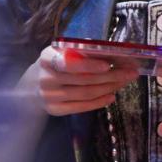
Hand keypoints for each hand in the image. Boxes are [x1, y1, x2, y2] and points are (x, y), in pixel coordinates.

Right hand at [15, 46, 138, 115]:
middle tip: (131, 72)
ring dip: (110, 87)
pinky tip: (112, 95)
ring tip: (125, 81)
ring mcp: (50, 97)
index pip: (69, 63)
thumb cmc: (53, 63)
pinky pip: (81, 107)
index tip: (109, 64)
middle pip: (84, 80)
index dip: (89, 65)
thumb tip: (111, 51)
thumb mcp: (59, 51)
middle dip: (111, 76)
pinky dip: (99, 102)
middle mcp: (46, 78)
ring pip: (86, 93)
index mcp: (47, 58)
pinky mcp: (55, 110)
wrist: (30, 85)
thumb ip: (79, 51)